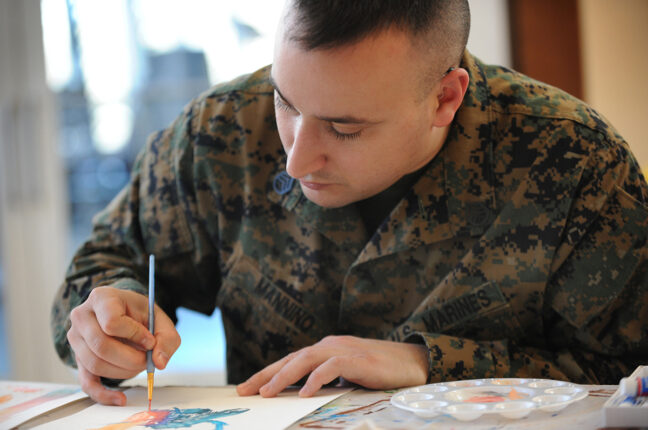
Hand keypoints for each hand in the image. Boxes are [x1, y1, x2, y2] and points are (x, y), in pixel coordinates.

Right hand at [67, 286, 180, 404]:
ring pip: (95, 364)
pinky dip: (103, 394)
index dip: (134, 334)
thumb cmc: (140, 313)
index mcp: (101, 298)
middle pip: (101, 346)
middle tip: (147, 360)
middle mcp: (82, 316)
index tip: (149, 339)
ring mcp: (76, 338)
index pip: (111, 322)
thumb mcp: (159, 318)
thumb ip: (166, 338)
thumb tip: (159, 362)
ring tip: (139, 364)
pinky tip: (120, 398)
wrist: (125, 313)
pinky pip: (86, 382)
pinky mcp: (78, 359)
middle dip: (130, 358)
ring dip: (123, 371)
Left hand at [236, 335, 427, 397]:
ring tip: (268, 393)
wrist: (414, 362)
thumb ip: (328, 380)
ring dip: (285, 376)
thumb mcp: (348, 376)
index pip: (291, 360)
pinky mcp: (359, 360)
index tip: (246, 387)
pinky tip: (305, 393)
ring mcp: (345, 350)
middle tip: (245, 390)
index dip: (268, 373)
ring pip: (307, 359)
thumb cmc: (382, 371)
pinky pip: (333, 366)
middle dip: (266, 374)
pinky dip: (317, 378)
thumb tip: (303, 394)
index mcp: (327, 349)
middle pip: (292, 358)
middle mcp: (331, 345)